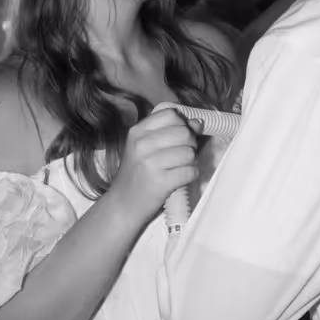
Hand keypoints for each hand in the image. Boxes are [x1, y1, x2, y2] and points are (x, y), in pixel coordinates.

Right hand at [109, 107, 198, 227]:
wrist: (123, 205)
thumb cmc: (136, 174)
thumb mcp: (145, 148)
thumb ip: (170, 132)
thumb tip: (197, 123)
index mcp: (137, 132)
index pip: (171, 115)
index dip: (182, 124)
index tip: (179, 137)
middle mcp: (141, 144)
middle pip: (184, 133)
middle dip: (190, 144)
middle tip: (182, 156)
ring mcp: (150, 163)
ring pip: (189, 153)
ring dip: (191, 162)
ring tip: (180, 168)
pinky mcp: (160, 182)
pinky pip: (190, 171)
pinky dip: (191, 175)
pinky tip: (181, 178)